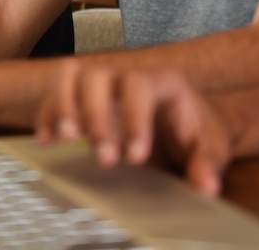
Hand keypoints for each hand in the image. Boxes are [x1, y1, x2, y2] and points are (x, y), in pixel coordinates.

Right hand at [34, 63, 230, 195]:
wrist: (185, 120)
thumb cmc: (196, 130)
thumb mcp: (212, 145)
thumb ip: (208, 162)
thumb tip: (205, 185)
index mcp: (162, 80)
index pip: (140, 85)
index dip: (133, 118)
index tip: (135, 157)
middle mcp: (126, 74)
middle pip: (99, 78)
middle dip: (97, 118)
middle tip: (104, 159)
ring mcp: (101, 82)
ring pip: (72, 77)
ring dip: (63, 107)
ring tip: (64, 140)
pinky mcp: (82, 95)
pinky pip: (55, 92)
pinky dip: (46, 114)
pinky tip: (45, 140)